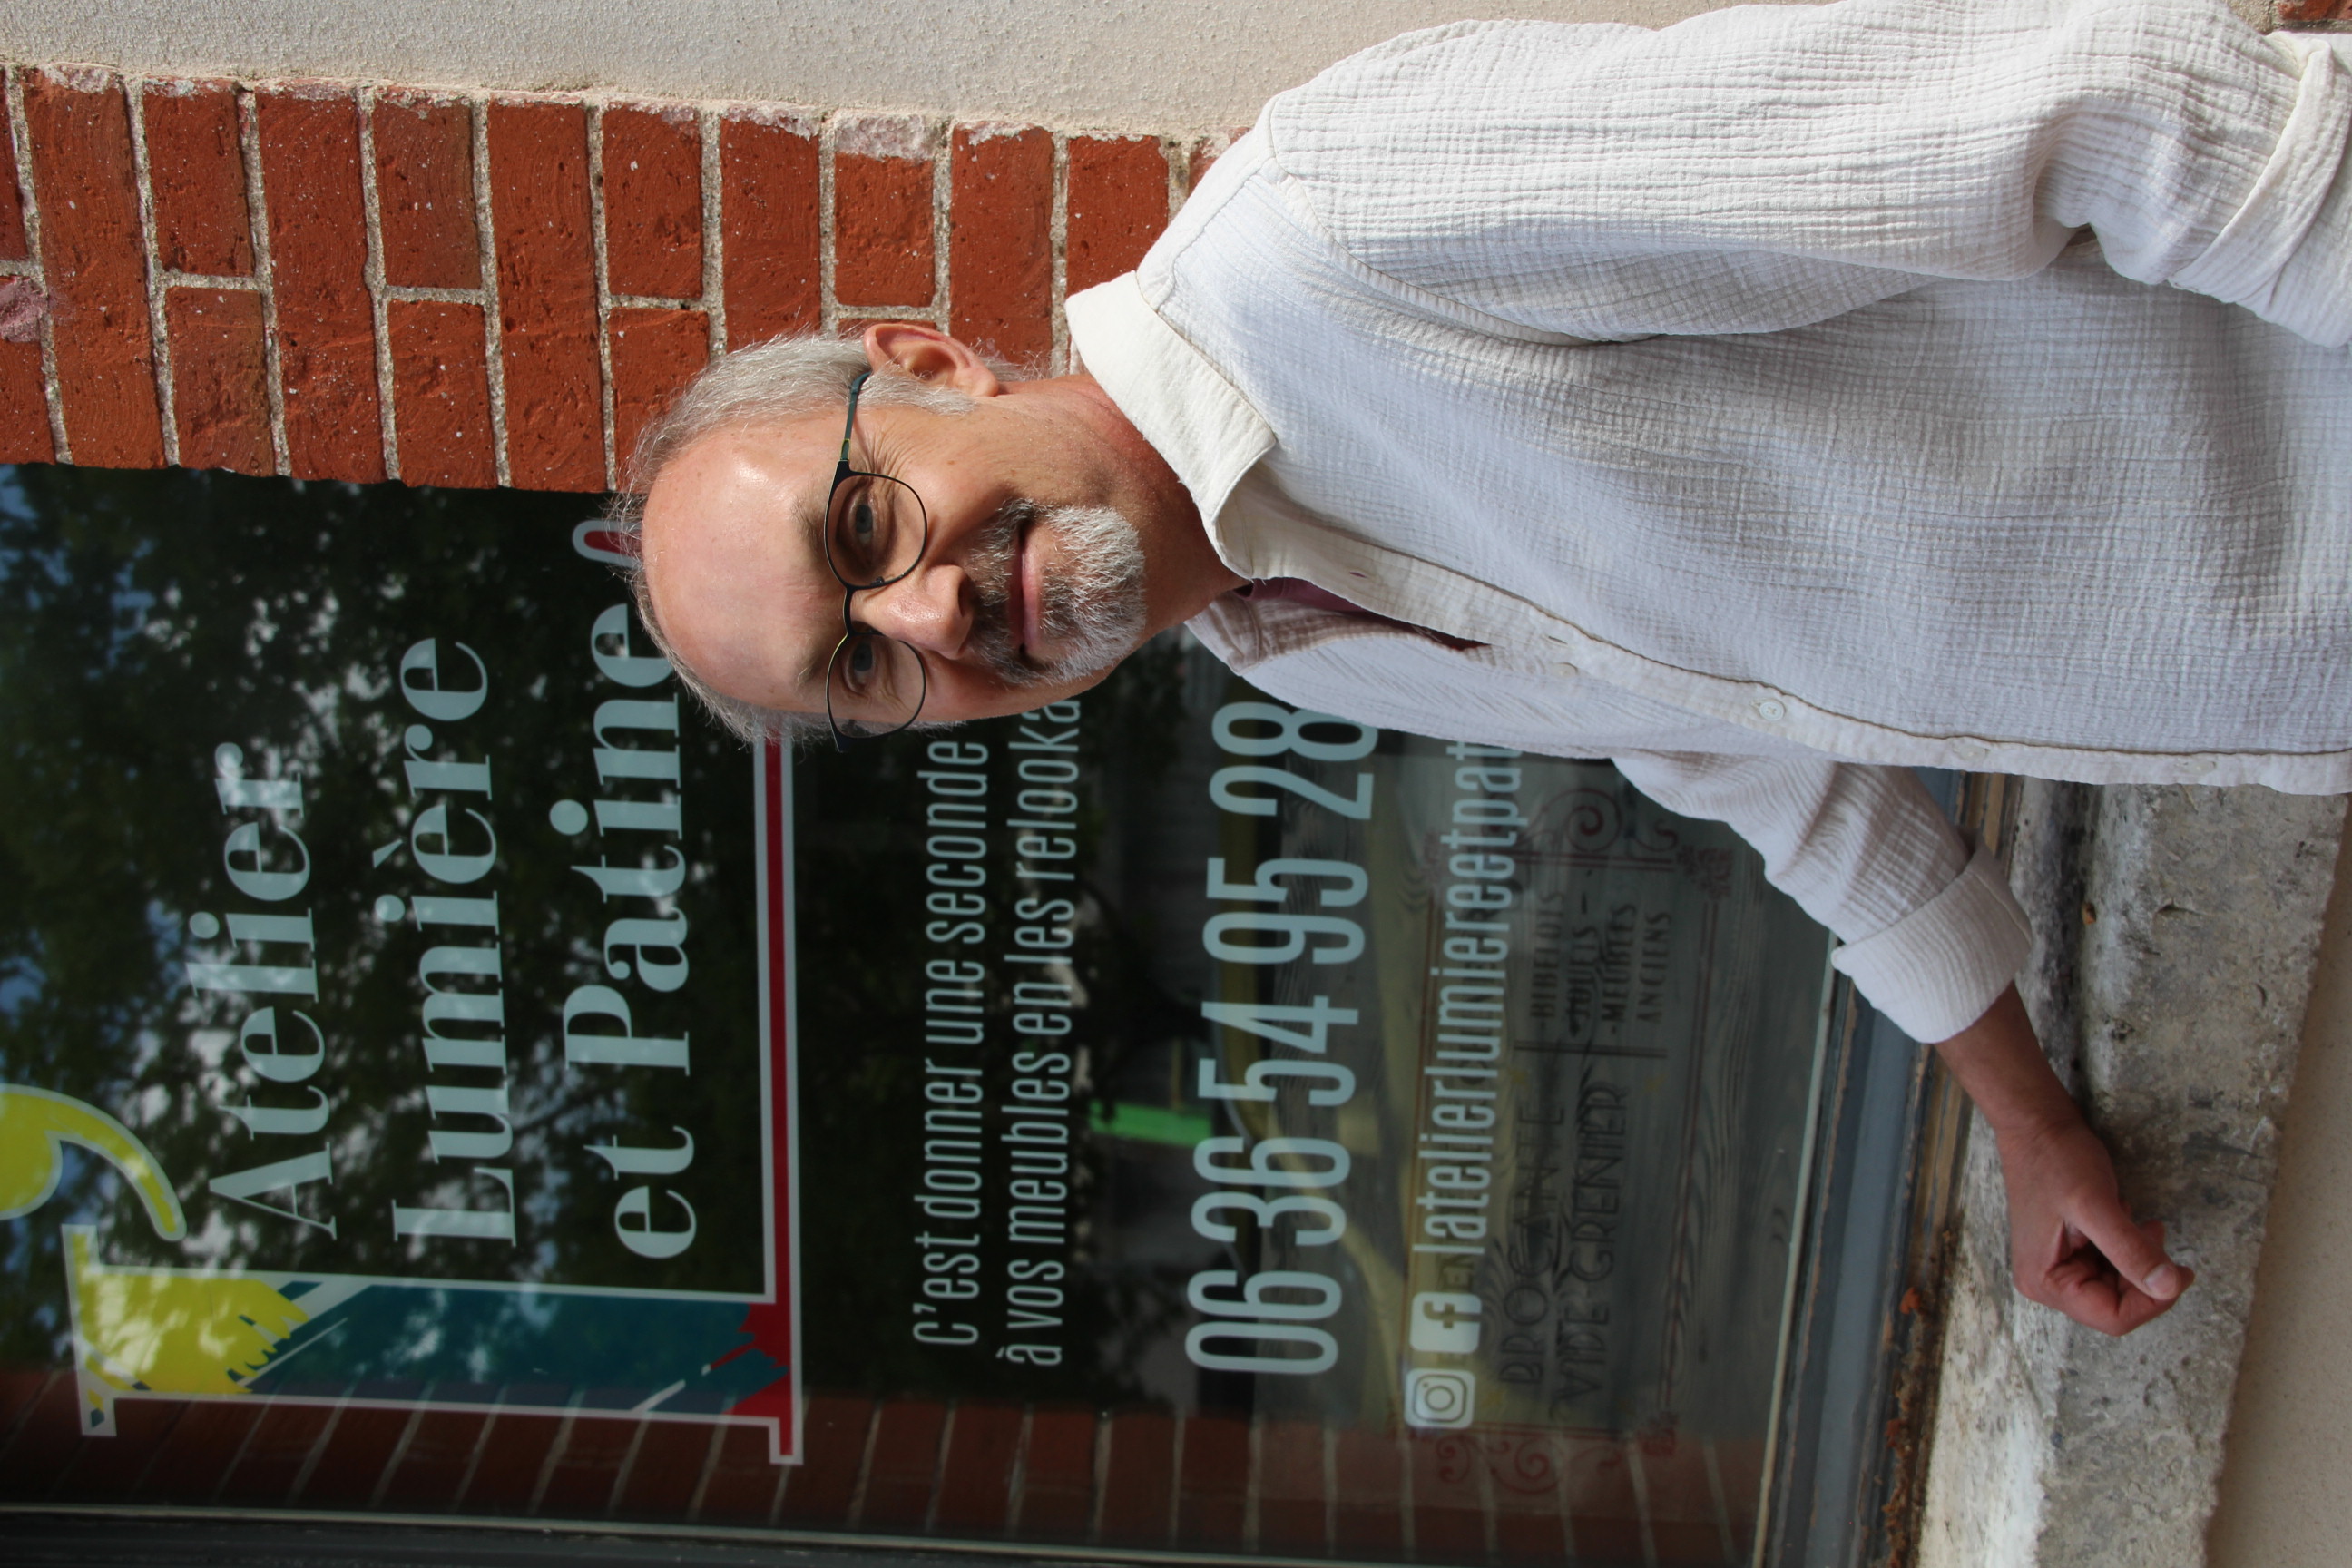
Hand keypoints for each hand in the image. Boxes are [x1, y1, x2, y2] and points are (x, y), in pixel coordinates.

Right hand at [1930, 984, 2191, 1335]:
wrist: (2036, 1123)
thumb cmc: (2057, 1159)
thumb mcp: (2098, 1206)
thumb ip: (2132, 1251)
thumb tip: (2170, 1287)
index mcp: (2046, 1282)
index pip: (2112, 1317)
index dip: (2152, 1300)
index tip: (2179, 1271)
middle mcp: (2047, 1283)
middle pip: (2116, 1305)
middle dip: (2145, 1275)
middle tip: (2154, 1232)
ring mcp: (2056, 1268)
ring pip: (2117, 1287)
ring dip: (2138, 1259)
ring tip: (2136, 1220)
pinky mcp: (2067, 1252)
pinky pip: (2110, 1267)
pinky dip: (2127, 1248)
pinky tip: (2123, 1218)